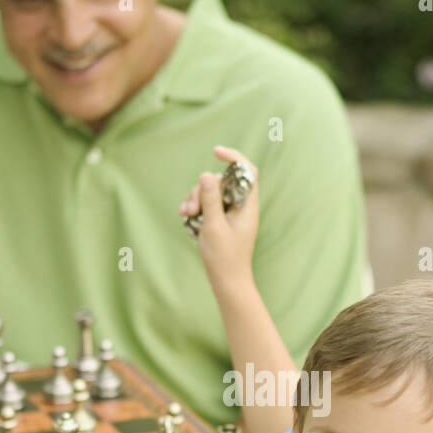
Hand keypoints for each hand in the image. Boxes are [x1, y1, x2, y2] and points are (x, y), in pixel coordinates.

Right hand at [179, 145, 259, 292]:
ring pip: (210, 191)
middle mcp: (240, 206)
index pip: (247, 171)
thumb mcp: (214, 227)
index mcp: (247, 206)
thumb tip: (206, 174)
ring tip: (186, 215)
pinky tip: (185, 217)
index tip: (215, 152)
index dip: (233, 157)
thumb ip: (210, 200)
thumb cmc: (225, 257)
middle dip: (202, 189)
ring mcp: (229, 212)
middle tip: (190, 209)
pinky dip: (195, 207)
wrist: (227, 281)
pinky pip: (206, 203)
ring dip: (195, 198)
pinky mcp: (219, 219)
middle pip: (221, 181)